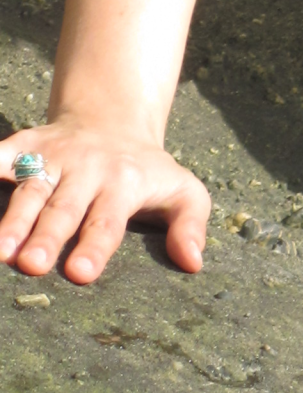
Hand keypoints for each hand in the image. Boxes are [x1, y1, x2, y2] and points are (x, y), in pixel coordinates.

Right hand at [0, 120, 208, 285]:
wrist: (115, 119)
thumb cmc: (147, 171)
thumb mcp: (183, 190)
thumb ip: (191, 223)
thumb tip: (194, 262)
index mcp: (123, 184)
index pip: (108, 221)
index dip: (95, 246)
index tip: (80, 273)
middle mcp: (86, 170)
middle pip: (64, 209)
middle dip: (47, 236)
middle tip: (31, 265)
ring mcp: (52, 158)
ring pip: (29, 191)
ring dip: (12, 220)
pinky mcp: (25, 146)